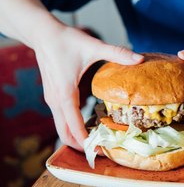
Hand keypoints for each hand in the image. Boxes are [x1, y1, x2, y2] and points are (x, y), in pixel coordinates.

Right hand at [33, 24, 143, 150]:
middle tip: (101, 152)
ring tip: (96, 143)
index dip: (87, 142)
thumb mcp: (93, 46)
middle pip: (64, 133)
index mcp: (65, 94)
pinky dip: (71, 128)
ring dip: (76, 138)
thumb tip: (139, 58)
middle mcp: (55, 101)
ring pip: (61, 127)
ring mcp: (52, 100)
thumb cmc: (65, 40)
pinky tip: (87, 127)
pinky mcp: (53, 96)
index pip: (74, 126)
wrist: (42, 33)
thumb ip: (117, 53)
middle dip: (80, 146)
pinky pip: (61, 119)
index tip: (100, 152)